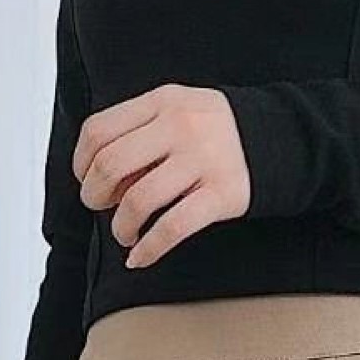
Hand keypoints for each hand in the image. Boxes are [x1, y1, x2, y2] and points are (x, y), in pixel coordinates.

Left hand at [74, 85, 250, 271]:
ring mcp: (201, 161)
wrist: (277, 139)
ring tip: (125, 234)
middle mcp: (179, 127)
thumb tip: (101, 178)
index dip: (82, 163)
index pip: (99, 131)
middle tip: (101, 208)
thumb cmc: (214, 133)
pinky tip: (139, 257)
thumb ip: (141, 133)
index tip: (86, 180)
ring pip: (138, 201)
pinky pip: (171, 228)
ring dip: (121, 227)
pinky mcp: (219, 195)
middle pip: (110, 165)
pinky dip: (148, 249)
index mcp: (162, 102)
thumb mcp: (176, 113)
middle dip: (94, 196)